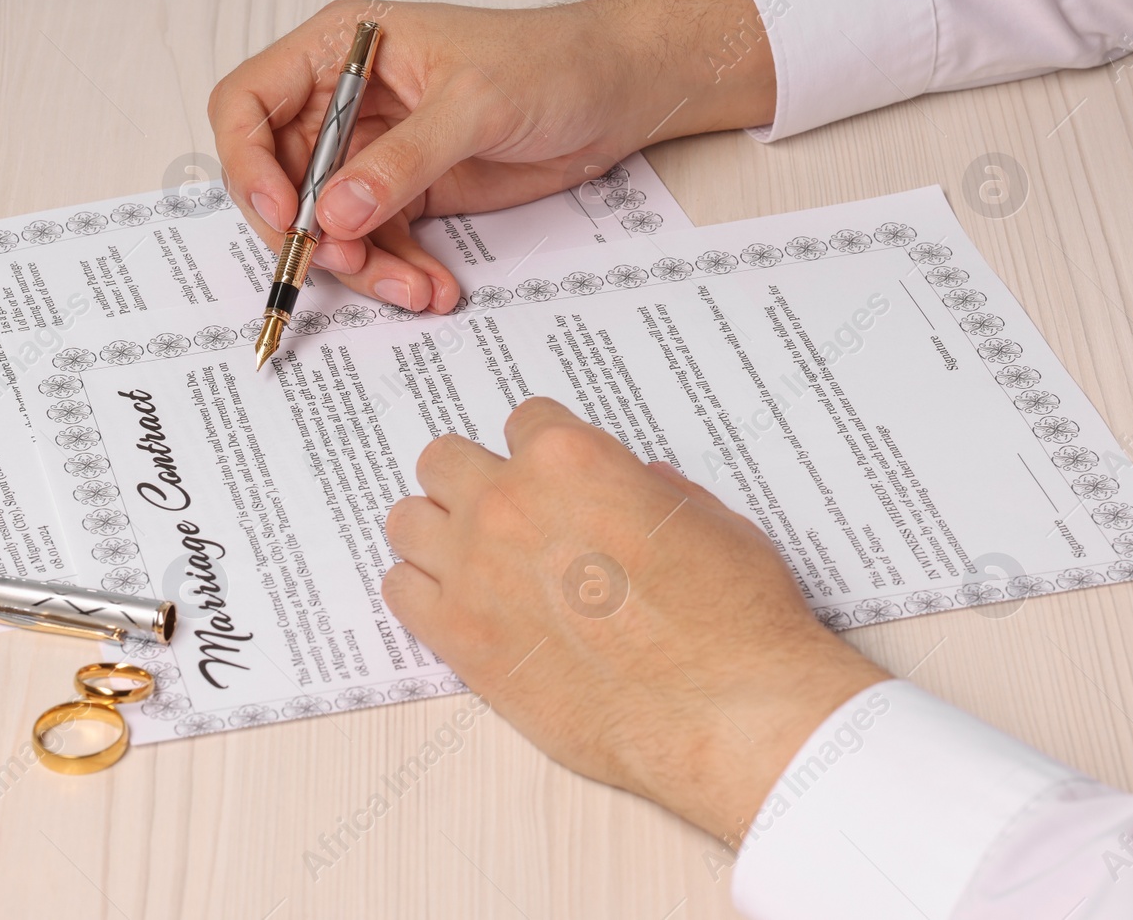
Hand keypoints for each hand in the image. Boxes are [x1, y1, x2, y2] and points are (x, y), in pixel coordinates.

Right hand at [209, 0, 773, 313]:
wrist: (615, 92)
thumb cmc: (550, 61)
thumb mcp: (474, 103)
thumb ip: (402, 160)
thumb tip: (334, 213)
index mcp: (340, 48)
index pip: (248, 104)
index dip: (249, 165)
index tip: (285, 216)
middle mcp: (344, 101)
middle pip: (280, 180)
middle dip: (309, 233)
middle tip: (346, 263)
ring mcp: (373, 152)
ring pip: (329, 226)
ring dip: (363, 267)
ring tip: (413, 289)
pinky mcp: (407, 193)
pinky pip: (377, 245)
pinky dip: (398, 273)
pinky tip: (434, 287)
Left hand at [381, 398, 888, 843]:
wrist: (726, 711)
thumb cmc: (733, 616)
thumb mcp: (708, 520)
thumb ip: (650, 492)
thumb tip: (633, 487)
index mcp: (569, 458)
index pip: (524, 421)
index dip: (542, 452)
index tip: (553, 481)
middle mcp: (509, 501)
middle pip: (445, 460)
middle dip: (473, 481)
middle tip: (504, 516)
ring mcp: (474, 568)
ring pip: (408, 520)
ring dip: (437, 533)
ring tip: (470, 560)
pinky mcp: (459, 637)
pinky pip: (399, 591)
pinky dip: (422, 593)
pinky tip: (457, 607)